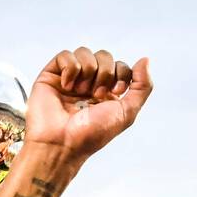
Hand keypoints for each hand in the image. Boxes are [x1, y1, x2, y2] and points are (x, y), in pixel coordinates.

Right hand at [22, 49, 151, 166]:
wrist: (61, 143)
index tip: (115, 92)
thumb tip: (145, 59)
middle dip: (105, 73)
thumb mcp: (127, 113)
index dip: (122, 74)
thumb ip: (143, 86)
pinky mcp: (51, 76)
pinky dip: (70, 68)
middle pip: (104, 56)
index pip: (120, 66)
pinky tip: (66, 86)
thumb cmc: (90, 135)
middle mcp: (87, 84)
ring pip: (85, 52)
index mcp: (106, 92)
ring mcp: (69, 79)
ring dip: (88, 70)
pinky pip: (65, 55)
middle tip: (96, 95)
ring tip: (79, 92)